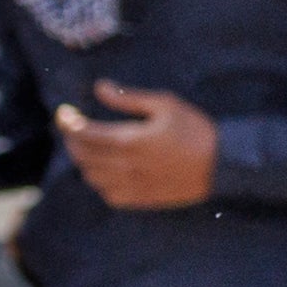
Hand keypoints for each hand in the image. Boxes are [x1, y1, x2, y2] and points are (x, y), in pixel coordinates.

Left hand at [58, 81, 217, 208]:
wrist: (223, 164)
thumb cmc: (195, 129)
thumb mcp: (165, 104)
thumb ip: (128, 98)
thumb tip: (99, 87)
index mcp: (129, 141)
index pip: (83, 134)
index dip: (68, 123)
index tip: (64, 113)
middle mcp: (125, 167)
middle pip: (82, 156)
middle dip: (72, 140)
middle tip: (74, 128)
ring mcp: (132, 186)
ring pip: (92, 177)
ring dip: (84, 161)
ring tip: (89, 148)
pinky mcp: (142, 199)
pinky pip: (108, 195)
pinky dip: (100, 182)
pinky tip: (106, 171)